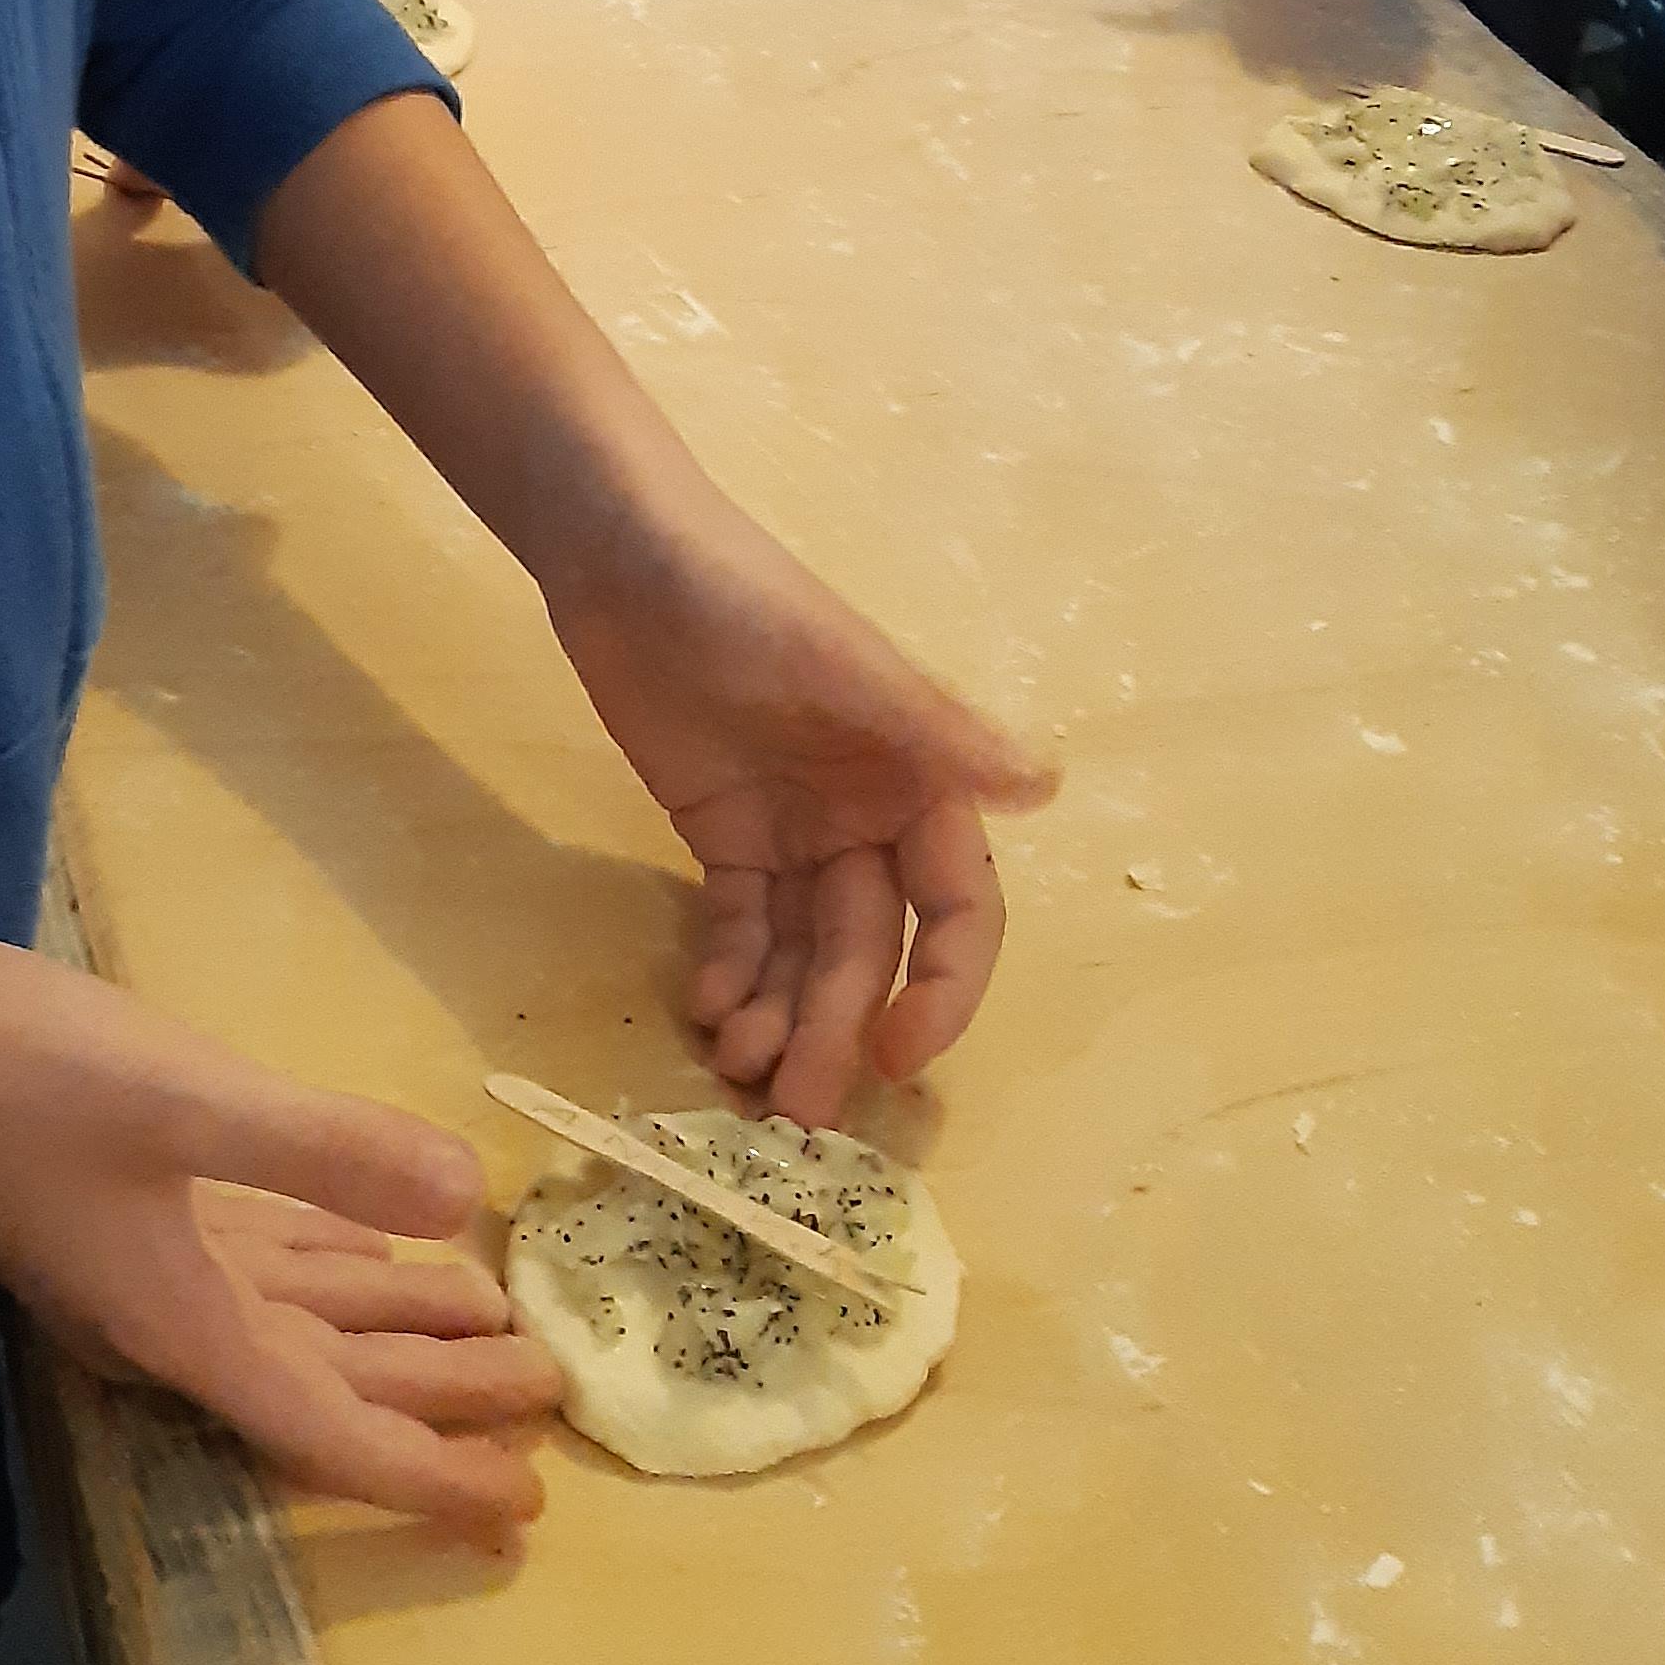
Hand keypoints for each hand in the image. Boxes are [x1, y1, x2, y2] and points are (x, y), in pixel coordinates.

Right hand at [0, 953, 553, 1536]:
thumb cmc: (25, 1068)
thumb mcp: (186, 1100)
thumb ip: (324, 1150)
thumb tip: (467, 1201)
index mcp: (183, 1323)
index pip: (330, 1428)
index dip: (430, 1475)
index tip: (525, 1513)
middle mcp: (165, 1317)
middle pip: (328, 1380)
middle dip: (441, 1396)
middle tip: (554, 1396)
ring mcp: (138, 1263)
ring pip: (300, 1319)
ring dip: (397, 1328)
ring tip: (500, 1333)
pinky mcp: (123, 1205)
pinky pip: (256, 1261)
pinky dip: (329, 1267)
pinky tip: (380, 1249)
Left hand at [545, 508, 1056, 1125]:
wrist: (619, 552)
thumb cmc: (742, 596)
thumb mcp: (836, 662)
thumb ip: (933, 729)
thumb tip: (1046, 787)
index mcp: (918, 778)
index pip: (957, 908)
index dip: (943, 987)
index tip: (899, 1054)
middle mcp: (869, 815)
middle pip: (870, 950)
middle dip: (839, 1030)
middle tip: (794, 1112)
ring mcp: (795, 828)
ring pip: (805, 952)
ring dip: (781, 1018)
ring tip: (738, 1075)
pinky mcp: (724, 830)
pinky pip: (741, 924)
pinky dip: (729, 974)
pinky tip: (705, 1013)